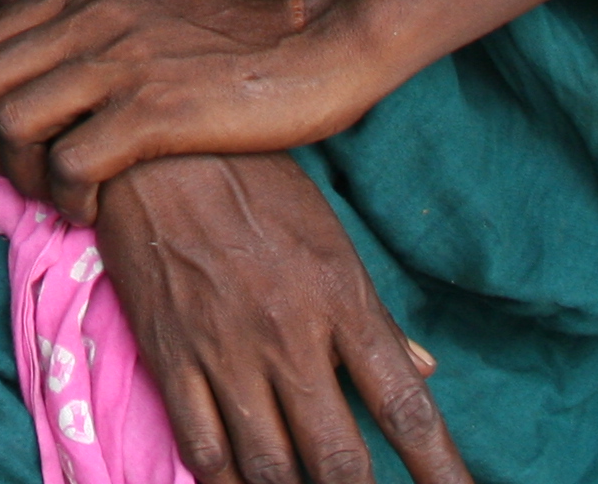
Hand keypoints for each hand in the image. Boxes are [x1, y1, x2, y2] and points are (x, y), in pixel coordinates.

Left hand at [0, 0, 392, 218]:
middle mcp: (91, 17)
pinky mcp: (152, 112)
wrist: (326, 38)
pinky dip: (67, 198)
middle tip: (20, 176)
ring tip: (58, 196)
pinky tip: (93, 210)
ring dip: (21, 174)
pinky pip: (68, 165)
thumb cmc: (247, 26)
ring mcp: (118, 63)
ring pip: (11, 123)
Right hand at [95, 152, 466, 483]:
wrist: (155, 148)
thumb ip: (374, 313)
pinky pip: (203, 448)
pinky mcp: (172, 356)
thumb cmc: (253, 183)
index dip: (443, 469)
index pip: (406, 406)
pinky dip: (227, 483)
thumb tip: (423, 369)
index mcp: (341, 300)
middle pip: (338, 459)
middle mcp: (290, 336)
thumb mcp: (328, 236)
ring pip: (271, 467)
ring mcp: (226, 351)